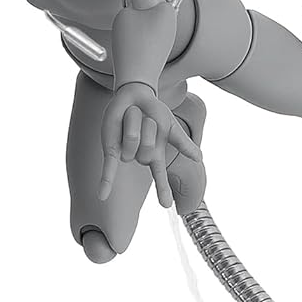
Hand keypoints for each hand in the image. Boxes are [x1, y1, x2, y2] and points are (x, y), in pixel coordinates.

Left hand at [99, 83, 201, 209]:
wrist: (135, 95)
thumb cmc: (154, 112)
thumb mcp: (171, 126)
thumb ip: (183, 143)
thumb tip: (199, 159)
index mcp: (155, 155)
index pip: (159, 176)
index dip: (162, 190)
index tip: (166, 205)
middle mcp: (140, 157)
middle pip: (147, 150)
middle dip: (148, 127)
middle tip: (146, 118)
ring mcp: (124, 154)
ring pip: (131, 144)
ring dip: (134, 123)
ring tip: (133, 116)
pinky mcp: (111, 150)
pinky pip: (108, 169)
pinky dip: (106, 183)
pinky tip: (102, 196)